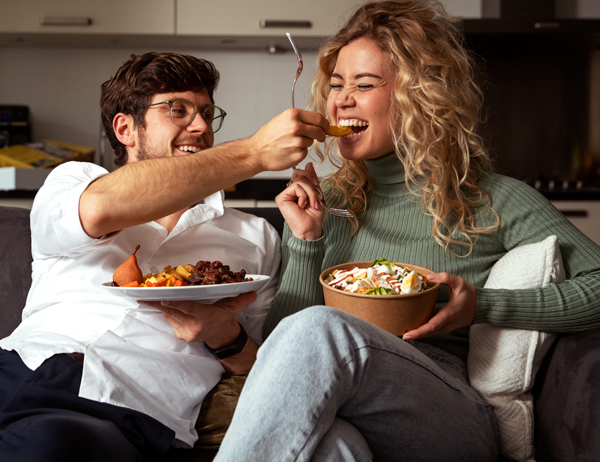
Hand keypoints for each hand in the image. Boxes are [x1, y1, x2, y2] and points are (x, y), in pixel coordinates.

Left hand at [140, 291, 256, 348]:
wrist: (221, 337)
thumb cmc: (225, 318)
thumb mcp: (234, 307)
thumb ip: (243, 298)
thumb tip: (253, 291)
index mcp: (206, 317)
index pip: (188, 309)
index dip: (174, 304)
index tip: (162, 299)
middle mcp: (195, 327)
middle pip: (173, 312)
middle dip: (159, 304)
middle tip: (145, 295)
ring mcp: (187, 333)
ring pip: (170, 317)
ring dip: (161, 307)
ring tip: (149, 297)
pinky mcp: (181, 336)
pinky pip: (171, 322)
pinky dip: (167, 313)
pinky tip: (164, 306)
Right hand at [250, 109, 327, 171]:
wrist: (257, 152)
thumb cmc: (268, 137)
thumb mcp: (283, 119)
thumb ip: (300, 119)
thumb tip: (317, 122)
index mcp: (293, 115)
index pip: (318, 118)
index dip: (325, 123)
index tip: (326, 127)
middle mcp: (296, 127)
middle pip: (320, 130)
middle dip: (322, 134)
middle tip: (319, 137)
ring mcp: (298, 141)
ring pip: (312, 141)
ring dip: (306, 143)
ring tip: (291, 143)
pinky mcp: (298, 154)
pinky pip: (305, 152)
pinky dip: (300, 152)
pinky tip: (289, 151)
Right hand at [275, 162, 325, 239]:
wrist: (311, 228)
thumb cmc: (313, 216)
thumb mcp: (316, 193)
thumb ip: (312, 179)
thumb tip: (308, 164)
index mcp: (298, 189)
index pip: (301, 173)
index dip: (311, 176)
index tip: (317, 186)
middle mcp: (290, 190)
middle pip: (300, 173)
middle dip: (312, 185)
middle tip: (316, 198)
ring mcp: (285, 194)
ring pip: (300, 181)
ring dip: (310, 192)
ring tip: (311, 204)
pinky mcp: (281, 197)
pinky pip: (296, 186)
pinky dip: (304, 195)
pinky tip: (302, 205)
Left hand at [402, 272, 476, 339]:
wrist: (481, 307)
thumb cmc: (469, 294)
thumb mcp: (459, 282)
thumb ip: (445, 278)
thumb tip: (429, 277)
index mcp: (449, 313)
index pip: (433, 325)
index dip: (419, 331)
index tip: (407, 335)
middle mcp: (447, 323)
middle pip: (428, 332)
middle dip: (414, 334)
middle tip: (399, 334)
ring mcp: (447, 327)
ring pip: (430, 333)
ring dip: (418, 333)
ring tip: (403, 331)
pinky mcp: (445, 327)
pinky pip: (432, 331)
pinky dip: (423, 331)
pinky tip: (413, 328)